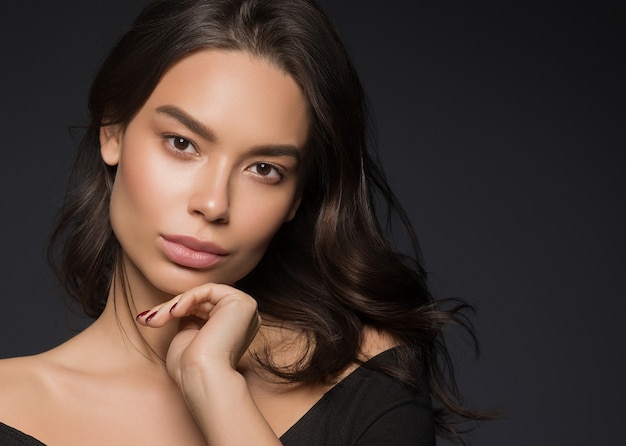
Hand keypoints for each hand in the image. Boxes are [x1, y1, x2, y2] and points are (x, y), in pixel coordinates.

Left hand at [136, 283, 260, 385]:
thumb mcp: (187, 337)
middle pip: (200, 301)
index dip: (173, 311)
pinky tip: (173, 313)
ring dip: (174, 305)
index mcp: (233, 327)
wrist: (202, 378)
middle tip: (147, 320)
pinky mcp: (241, 302)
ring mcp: (245, 308)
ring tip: (155, 320)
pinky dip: (187, 299)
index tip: (147, 320)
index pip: (200, 308)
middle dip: (170, 308)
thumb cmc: (192, 368)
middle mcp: (243, 317)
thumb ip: (189, 319)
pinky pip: (208, 290)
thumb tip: (181, 306)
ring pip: (201, 295)